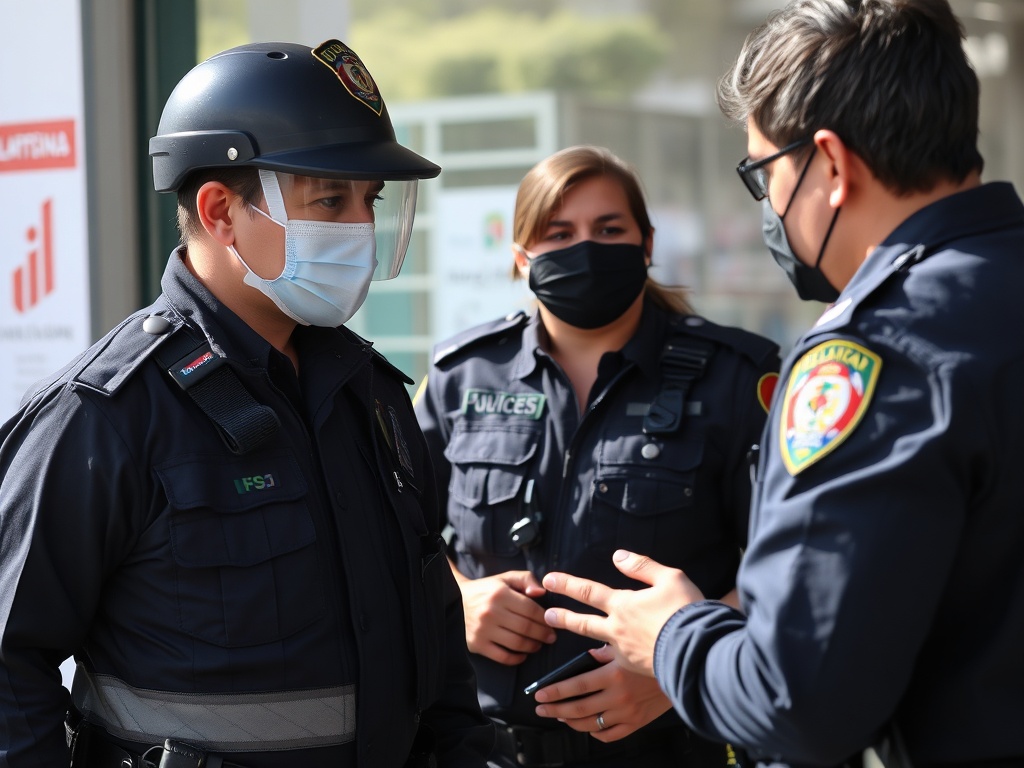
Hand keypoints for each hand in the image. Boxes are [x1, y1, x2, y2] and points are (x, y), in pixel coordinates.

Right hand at [456, 569, 555, 664]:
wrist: (456, 601)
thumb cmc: (487, 590)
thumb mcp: (506, 578)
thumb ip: (526, 579)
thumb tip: (541, 592)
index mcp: (499, 593)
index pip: (530, 609)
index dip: (545, 618)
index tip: (553, 623)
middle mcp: (491, 612)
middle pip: (525, 627)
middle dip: (543, 634)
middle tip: (551, 637)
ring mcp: (483, 630)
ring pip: (516, 643)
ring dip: (533, 646)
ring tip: (538, 645)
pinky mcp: (477, 644)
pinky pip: (502, 657)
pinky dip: (517, 659)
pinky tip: (523, 655)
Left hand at [532, 644, 672, 741]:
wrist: (687, 669)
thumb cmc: (655, 651)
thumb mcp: (626, 645)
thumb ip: (603, 652)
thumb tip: (583, 657)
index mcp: (614, 674)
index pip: (576, 686)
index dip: (555, 692)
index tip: (539, 694)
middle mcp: (619, 696)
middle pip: (579, 709)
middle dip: (556, 709)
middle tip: (541, 708)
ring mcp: (628, 713)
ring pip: (591, 724)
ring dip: (571, 721)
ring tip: (559, 715)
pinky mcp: (638, 723)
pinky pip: (611, 735)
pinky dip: (596, 733)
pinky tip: (588, 726)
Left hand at [542, 550, 704, 675]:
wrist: (701, 650)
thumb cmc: (687, 611)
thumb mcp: (669, 578)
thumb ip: (642, 566)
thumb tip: (618, 556)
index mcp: (624, 605)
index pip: (588, 591)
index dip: (567, 584)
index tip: (549, 579)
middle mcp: (618, 630)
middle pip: (583, 623)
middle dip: (563, 617)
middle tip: (546, 614)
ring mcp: (624, 653)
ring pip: (591, 647)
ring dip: (574, 643)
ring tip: (563, 645)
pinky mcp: (634, 671)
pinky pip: (609, 668)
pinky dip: (597, 667)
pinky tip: (592, 669)